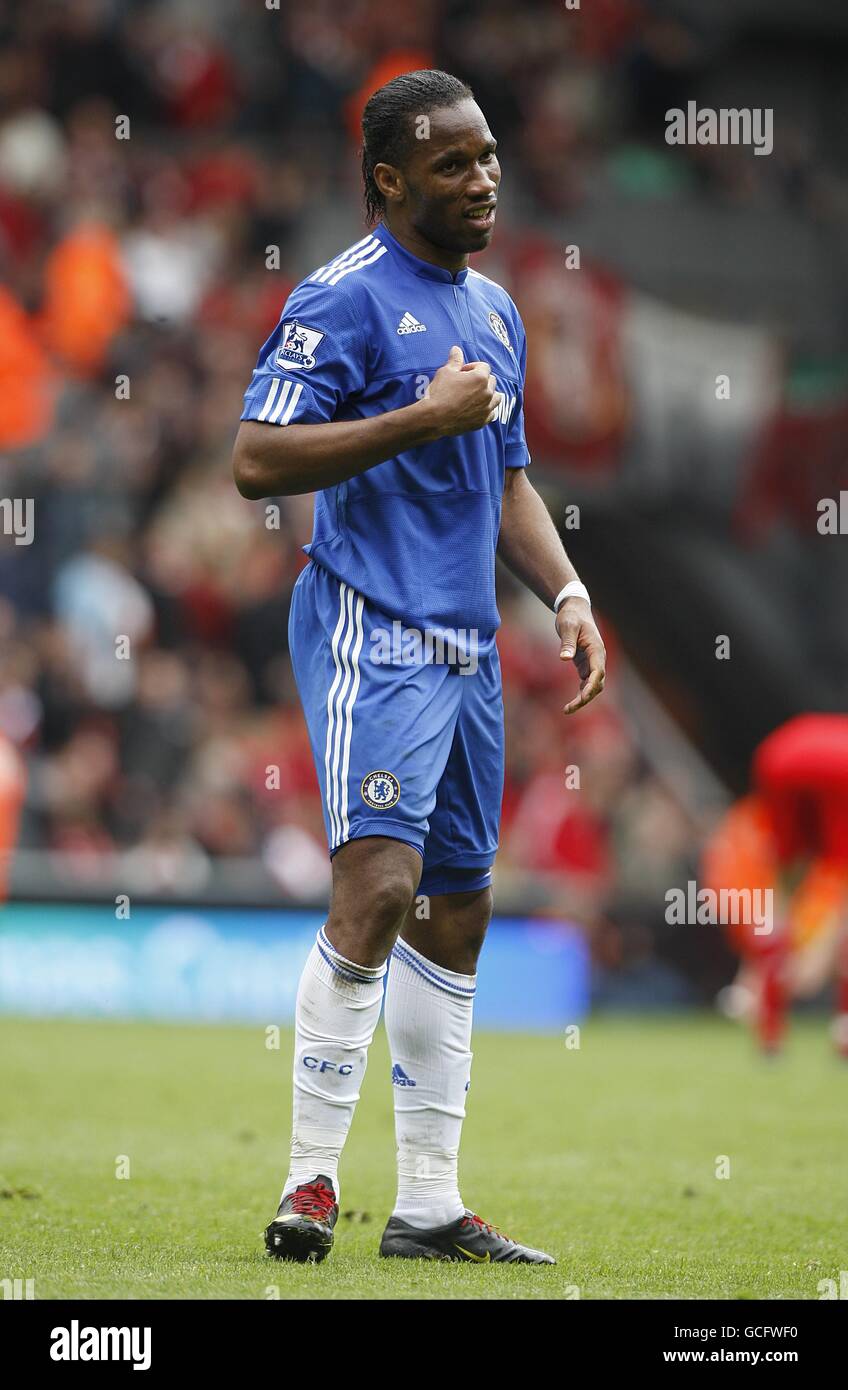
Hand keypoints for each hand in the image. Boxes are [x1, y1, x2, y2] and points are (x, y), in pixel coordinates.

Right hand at [424, 345, 497, 435]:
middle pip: (491, 381)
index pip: (484, 366)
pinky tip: (477, 409)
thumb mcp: (445, 372)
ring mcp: (486, 408)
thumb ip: (455, 360)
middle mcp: (487, 393)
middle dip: (481, 380)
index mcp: (480, 378)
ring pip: (496, 397)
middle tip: (466, 384)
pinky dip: (487, 410)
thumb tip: (456, 349)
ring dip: (488, 394)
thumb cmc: (439, 393)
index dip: (472, 367)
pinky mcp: (482, 421)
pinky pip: (492, 413)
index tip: (462, 372)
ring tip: (476, 396)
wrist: (434, 418)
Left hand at [556, 598, 605, 714]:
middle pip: (597, 683)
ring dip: (583, 698)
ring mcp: (592, 662)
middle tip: (569, 708)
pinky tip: (570, 704)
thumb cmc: (571, 616)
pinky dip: (580, 693)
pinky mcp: (585, 664)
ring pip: (593, 686)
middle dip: (586, 697)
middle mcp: (598, 658)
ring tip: (567, 710)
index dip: (592, 685)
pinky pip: (586, 683)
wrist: (574, 610)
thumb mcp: (567, 626)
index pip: (598, 671)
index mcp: (596, 649)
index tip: (583, 697)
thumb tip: (563, 658)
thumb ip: (567, 642)